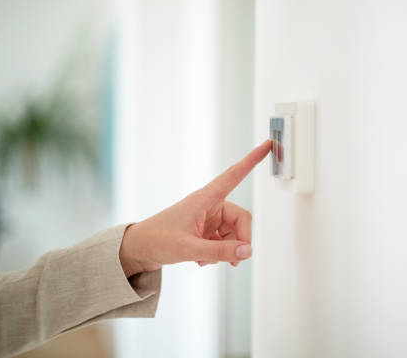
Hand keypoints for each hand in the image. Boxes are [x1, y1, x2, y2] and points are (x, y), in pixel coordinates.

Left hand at [119, 140, 271, 276]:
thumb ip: (220, 251)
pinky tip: (201, 260)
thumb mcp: (189, 248)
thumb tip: (247, 251)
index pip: (234, 175)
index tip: (267, 144)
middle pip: (241, 219)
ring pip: (234, 234)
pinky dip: (218, 253)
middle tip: (236, 260)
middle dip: (241, 240)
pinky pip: (224, 242)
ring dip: (227, 250)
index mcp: (205, 198)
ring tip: (207, 260)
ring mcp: (209, 219)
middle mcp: (210, 206)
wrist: (138, 250)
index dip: (252, 160)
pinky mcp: (206, 231)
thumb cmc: (158, 240)